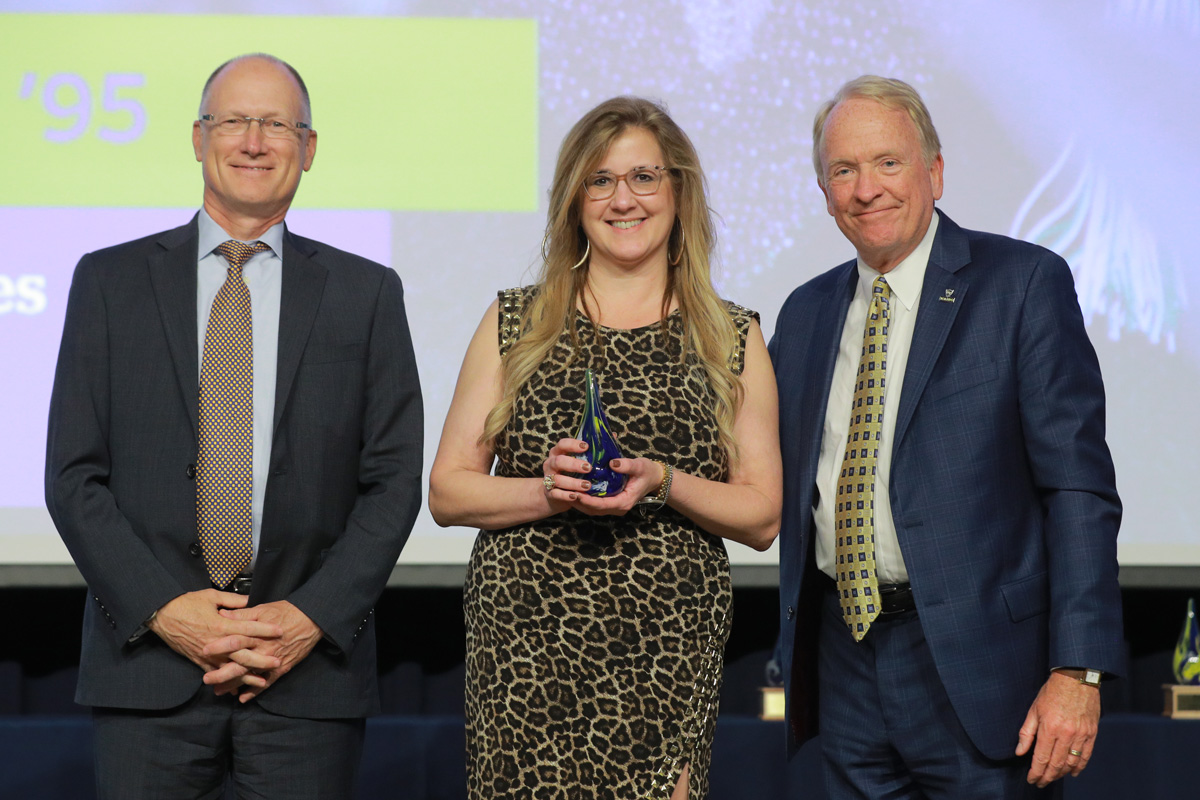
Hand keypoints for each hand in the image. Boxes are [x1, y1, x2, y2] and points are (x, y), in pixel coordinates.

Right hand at [148, 589, 281, 673]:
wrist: (161, 615)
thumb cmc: (185, 603)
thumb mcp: (211, 596)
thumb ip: (232, 599)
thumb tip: (249, 599)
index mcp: (220, 624)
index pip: (248, 628)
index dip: (265, 630)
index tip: (280, 631)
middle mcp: (215, 642)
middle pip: (243, 654)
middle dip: (261, 659)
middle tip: (278, 662)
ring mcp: (206, 653)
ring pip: (230, 668)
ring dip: (246, 676)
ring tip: (262, 681)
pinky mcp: (197, 660)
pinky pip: (214, 673)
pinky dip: (226, 682)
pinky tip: (236, 689)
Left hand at [202, 600, 322, 701]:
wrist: (311, 619)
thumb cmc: (286, 611)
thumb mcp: (263, 608)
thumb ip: (242, 614)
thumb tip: (222, 614)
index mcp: (257, 633)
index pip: (235, 641)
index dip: (219, 647)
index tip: (204, 651)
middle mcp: (263, 649)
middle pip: (239, 663)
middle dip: (221, 673)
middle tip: (206, 680)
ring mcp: (272, 660)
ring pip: (249, 676)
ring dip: (233, 685)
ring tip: (218, 691)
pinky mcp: (281, 668)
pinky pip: (266, 683)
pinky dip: (254, 691)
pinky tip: (242, 698)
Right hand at [541, 438, 591, 506]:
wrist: (556, 494)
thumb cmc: (571, 473)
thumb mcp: (577, 462)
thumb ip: (589, 454)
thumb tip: (612, 443)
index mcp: (557, 453)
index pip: (562, 444)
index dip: (572, 444)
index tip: (586, 446)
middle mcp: (550, 464)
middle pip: (558, 461)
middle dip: (573, 464)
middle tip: (588, 468)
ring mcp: (548, 479)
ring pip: (557, 479)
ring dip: (572, 482)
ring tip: (587, 485)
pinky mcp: (550, 493)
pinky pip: (556, 494)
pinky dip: (565, 495)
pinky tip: (575, 496)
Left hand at [567, 457, 664, 516]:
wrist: (655, 477)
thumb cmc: (647, 471)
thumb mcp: (639, 465)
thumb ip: (626, 465)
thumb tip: (612, 463)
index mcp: (624, 502)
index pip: (602, 505)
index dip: (588, 500)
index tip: (575, 494)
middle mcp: (618, 507)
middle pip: (594, 509)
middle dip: (579, 502)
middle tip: (565, 492)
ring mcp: (614, 506)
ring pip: (592, 509)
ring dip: (579, 502)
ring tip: (565, 492)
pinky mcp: (611, 502)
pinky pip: (595, 504)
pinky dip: (584, 499)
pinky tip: (574, 490)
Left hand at [1016, 671, 1099, 786]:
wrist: (1076, 678)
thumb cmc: (1052, 692)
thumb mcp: (1033, 709)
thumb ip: (1026, 733)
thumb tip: (1019, 751)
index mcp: (1049, 728)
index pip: (1041, 758)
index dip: (1035, 772)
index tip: (1031, 780)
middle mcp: (1066, 734)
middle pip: (1056, 764)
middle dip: (1047, 777)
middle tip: (1040, 783)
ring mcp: (1081, 734)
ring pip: (1072, 763)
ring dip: (1062, 774)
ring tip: (1053, 777)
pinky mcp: (1092, 733)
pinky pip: (1086, 756)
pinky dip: (1079, 767)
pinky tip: (1072, 772)